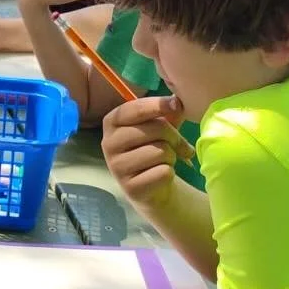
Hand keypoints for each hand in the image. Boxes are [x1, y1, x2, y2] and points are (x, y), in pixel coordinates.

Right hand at [102, 95, 186, 212]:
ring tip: (165, 161)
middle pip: (154, 129)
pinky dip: (170, 173)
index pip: (135, 108)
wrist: (152, 186)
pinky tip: (161, 175)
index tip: (176, 104)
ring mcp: (117, 167)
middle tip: (179, 144)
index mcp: (112, 122)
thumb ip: (168, 111)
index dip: (158, 105)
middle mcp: (108, 143)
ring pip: (160, 152)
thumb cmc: (154, 148)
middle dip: (174, 136)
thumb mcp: (160, 125)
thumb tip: (177, 101)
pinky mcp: (130, 188)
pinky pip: (163, 172)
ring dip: (171, 156)